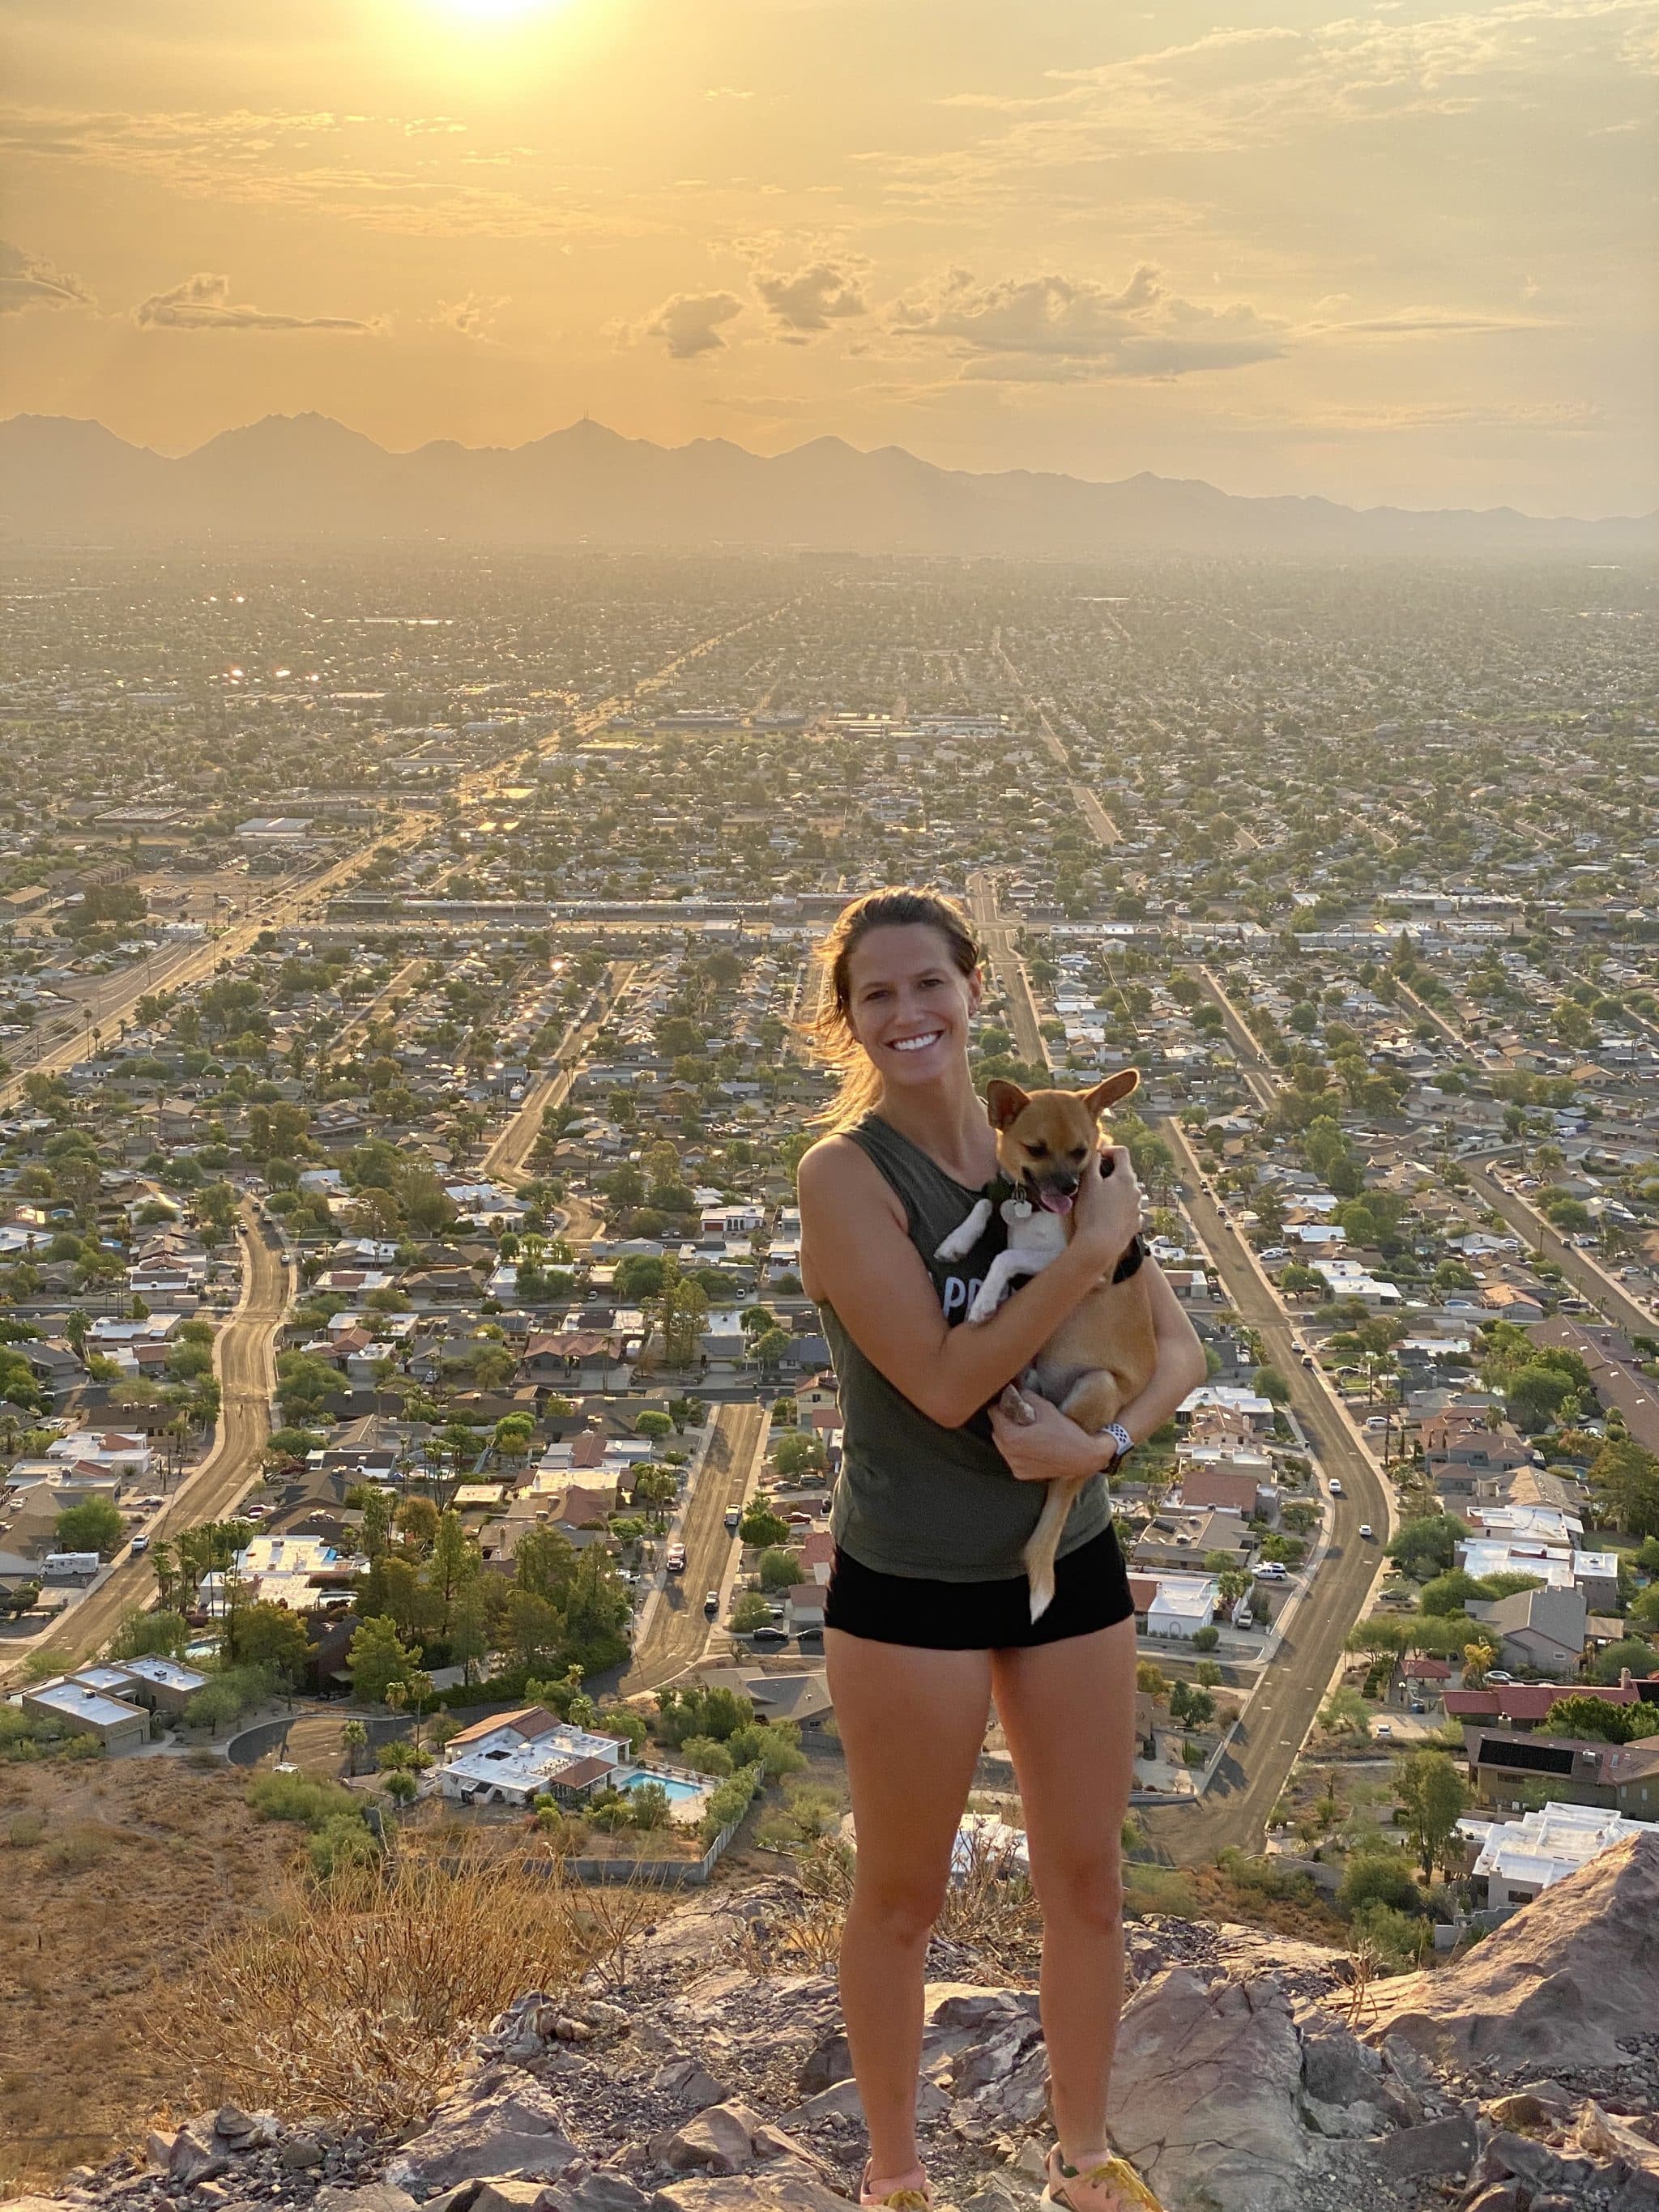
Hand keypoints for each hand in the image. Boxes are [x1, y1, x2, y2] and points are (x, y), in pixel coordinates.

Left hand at [989, 1388, 1112, 1482]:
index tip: (1010, 1404)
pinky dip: (1018, 1451)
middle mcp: (1009, 1454)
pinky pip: (1013, 1458)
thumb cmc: (1066, 1432)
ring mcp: (1015, 1466)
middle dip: (1005, 1422)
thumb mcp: (1046, 1408)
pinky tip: (1032, 1446)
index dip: (1002, 1406)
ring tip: (1027, 1431)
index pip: (994, 1414)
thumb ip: (1027, 1396)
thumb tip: (1018, 1391)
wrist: (1084, 1457)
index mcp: (1011, 1436)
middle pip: (997, 1431)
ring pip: (1003, 1446)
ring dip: (1010, 1437)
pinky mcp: (1021, 1474)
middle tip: (1019, 1416)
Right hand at [1069, 1144, 1141, 1267]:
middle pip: (1125, 1173)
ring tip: (1099, 1201)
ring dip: (1115, 1191)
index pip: (1122, 1152)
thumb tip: (1097, 1152)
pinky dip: (1119, 1208)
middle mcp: (1136, 1190)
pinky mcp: (1136, 1223)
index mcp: (1125, 1177)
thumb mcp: (1088, 1183)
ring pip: (1127, 1192)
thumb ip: (1093, 1163)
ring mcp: (1138, 1207)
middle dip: (1111, 1173)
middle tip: (1093, 1181)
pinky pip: (1128, 1209)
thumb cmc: (1092, 1212)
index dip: (1108, 1151)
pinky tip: (1107, 1216)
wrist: (1100, 1245)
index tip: (1097, 1158)